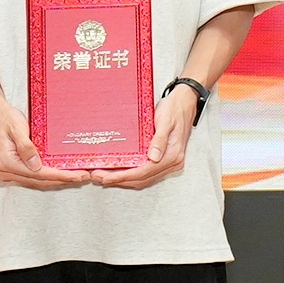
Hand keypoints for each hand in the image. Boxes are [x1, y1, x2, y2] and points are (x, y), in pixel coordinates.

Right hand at [0, 99, 89, 191]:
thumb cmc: (3, 117)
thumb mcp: (16, 128)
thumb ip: (26, 147)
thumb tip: (36, 166)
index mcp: (6, 163)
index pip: (39, 174)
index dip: (60, 175)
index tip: (77, 175)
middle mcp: (5, 171)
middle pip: (39, 181)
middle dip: (62, 180)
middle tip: (82, 177)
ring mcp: (7, 172)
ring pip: (37, 181)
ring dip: (56, 180)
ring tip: (76, 176)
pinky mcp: (12, 169)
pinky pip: (33, 176)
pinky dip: (48, 176)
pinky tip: (60, 173)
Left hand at [88, 84, 202, 190]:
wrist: (185, 102)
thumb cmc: (175, 109)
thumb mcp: (166, 121)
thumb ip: (160, 140)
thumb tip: (153, 158)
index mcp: (172, 155)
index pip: (144, 172)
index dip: (123, 176)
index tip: (107, 176)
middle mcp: (172, 163)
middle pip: (141, 179)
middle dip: (119, 180)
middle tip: (98, 177)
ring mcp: (168, 163)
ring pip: (143, 179)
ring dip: (123, 180)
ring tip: (104, 176)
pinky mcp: (164, 160)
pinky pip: (145, 173)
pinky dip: (131, 175)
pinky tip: (119, 172)